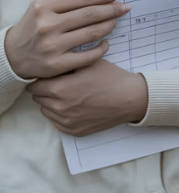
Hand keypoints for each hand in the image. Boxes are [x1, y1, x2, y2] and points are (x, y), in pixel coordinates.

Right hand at [4, 0, 130, 78]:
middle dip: (112, 10)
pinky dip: (101, 48)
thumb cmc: (33, 28)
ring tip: (115, 21)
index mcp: (45, 7)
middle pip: (90, 14)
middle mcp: (48, 25)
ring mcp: (53, 46)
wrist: (12, 56)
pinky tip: (106, 42)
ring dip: (109, 25)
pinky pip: (88, 55)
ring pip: (92, 33)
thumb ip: (67, 2)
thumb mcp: (42, 8)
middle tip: (123, 8)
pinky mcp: (58, 64)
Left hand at [27, 59, 148, 136]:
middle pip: (37, 98)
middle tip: (60, 82)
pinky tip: (75, 105)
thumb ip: (68, 62)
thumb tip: (53, 61)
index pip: (34, 85)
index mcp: (60, 88)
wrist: (130, 98)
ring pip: (45, 110)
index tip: (50, 74)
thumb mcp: (90, 62)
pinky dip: (61, 114)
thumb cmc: (111, 77)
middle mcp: (59, 107)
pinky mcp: (72, 131)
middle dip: (45, 89)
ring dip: (51, 102)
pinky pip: (56, 122)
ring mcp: (65, 121)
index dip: (41, 77)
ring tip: (69, 94)